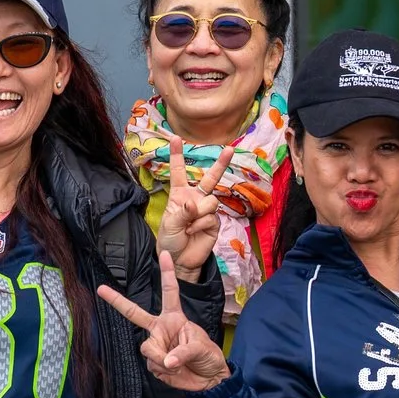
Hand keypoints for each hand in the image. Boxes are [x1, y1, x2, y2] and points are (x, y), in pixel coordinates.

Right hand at [98, 259, 230, 392]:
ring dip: (162, 359)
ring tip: (178, 365)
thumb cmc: (208, 356)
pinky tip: (175, 371)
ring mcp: (156, 345)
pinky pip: (152, 365)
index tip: (165, 253)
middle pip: (134, 313)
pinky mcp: (154, 362)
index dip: (167, 273)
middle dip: (117, 301)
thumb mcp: (201, 348)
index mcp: (174, 317)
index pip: (170, 292)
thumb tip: (166, 361)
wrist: (209, 379)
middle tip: (101, 289)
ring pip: (147, 349)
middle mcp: (161, 328)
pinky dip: (164, 371)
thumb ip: (182, 353)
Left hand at [156, 142, 232, 279]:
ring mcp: (207, 210)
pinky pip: (211, 217)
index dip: (177, 155)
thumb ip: (182, 211)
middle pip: (209, 178)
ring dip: (198, 214)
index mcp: (180, 194)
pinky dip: (200, 225)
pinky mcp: (215, 222)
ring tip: (188, 226)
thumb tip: (194, 203)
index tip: (175, 137)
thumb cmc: (170, 239)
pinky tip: (194, 233)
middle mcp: (195, 198)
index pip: (179, 172)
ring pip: (210, 201)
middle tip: (229, 149)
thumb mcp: (169, 223)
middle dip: (220, 163)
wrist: (180, 260)